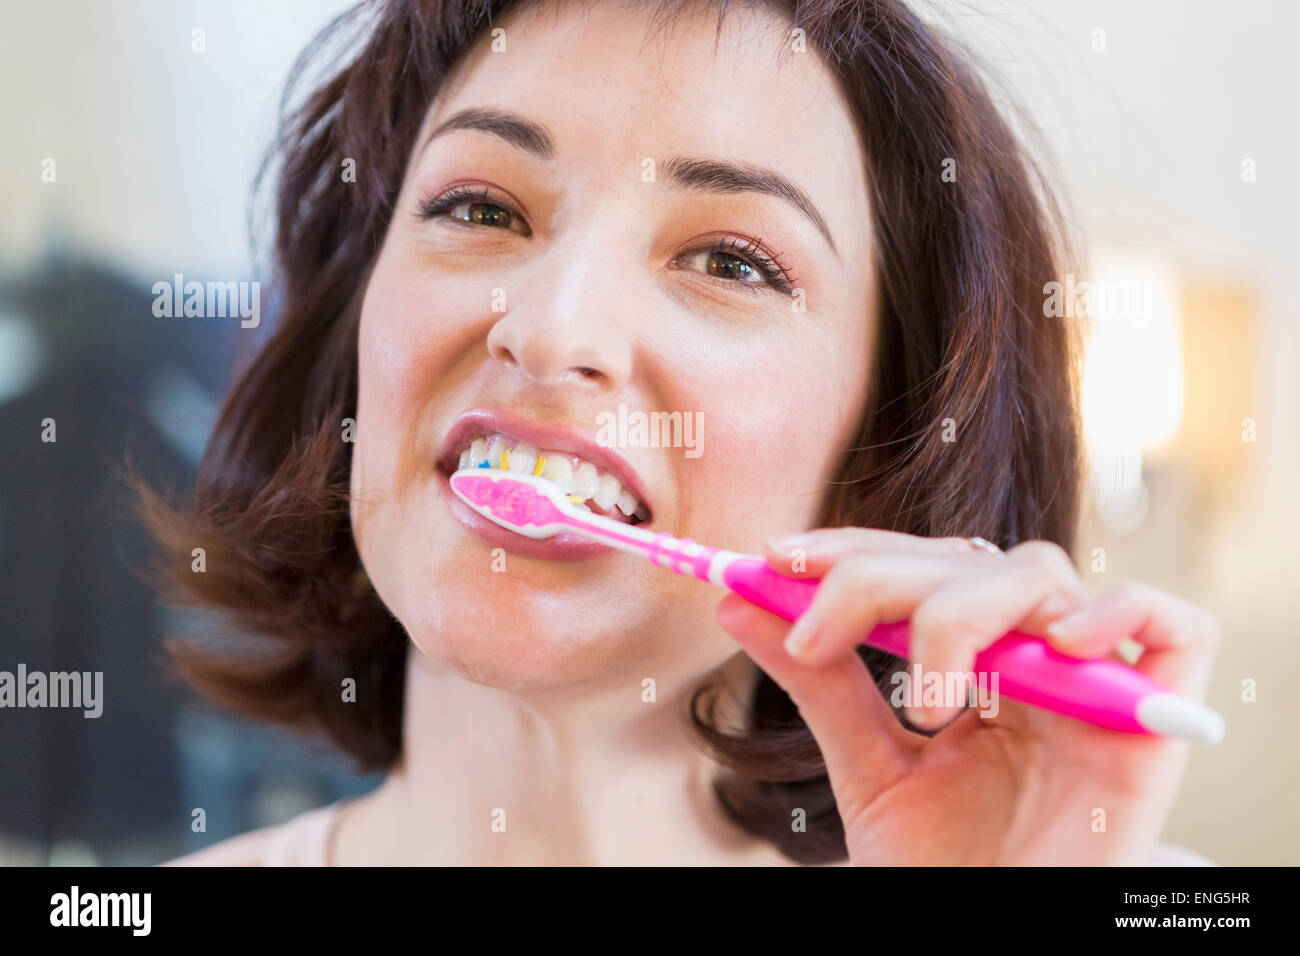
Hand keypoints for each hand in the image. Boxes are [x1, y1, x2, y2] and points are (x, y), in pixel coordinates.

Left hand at [715, 529, 1221, 864]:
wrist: (993, 933)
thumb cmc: (945, 867)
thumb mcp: (867, 768)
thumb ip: (818, 685)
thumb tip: (735, 603)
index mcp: (975, 662)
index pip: (919, 564)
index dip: (852, 548)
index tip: (775, 558)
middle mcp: (1034, 659)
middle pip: (968, 561)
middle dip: (874, 579)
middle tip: (813, 637)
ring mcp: (1095, 684)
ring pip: (1040, 576)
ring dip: (958, 614)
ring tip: (923, 704)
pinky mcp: (1156, 720)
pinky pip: (1172, 628)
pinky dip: (1119, 613)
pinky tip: (1053, 650)